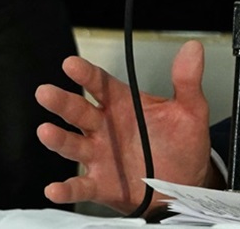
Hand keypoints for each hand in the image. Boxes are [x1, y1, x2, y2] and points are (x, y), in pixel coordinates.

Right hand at [34, 40, 220, 214]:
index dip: (86, 74)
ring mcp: (100, 156)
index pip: (101, 85)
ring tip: (47, 132)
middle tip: (47, 93)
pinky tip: (56, 188)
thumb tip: (192, 50)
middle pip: (79, 112)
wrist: (185, 183)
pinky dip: (66, 189)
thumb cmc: (182, 144)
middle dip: (62, 102)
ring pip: (74, 145)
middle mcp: (106, 129)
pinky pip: (80, 187)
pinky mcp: (100, 184)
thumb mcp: (190, 110)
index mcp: (124, 106)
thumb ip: (187, 81)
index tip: (71, 65)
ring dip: (58, 139)